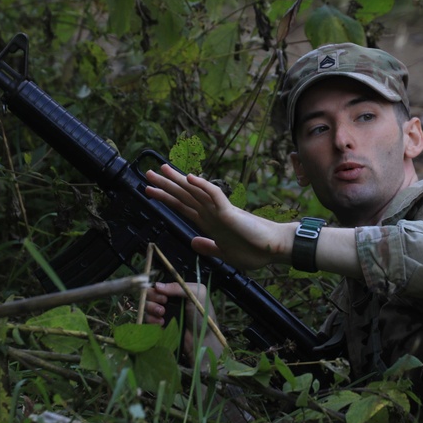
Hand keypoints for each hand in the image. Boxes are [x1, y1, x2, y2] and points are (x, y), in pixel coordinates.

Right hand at [143, 281, 222, 360]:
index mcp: (177, 291)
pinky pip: (146, 319)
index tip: (164, 297)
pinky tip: (161, 323)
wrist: (201, 338)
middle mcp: (168, 301)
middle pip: (150, 294)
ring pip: (146, 306)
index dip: (158, 289)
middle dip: (153, 298)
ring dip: (151, 309)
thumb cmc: (202, 315)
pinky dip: (151, 320)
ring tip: (162, 314)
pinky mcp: (158, 325)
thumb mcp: (196, 295)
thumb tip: (157, 285)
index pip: (160, 286)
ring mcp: (162, 313)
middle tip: (163, 306)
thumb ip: (178, 287)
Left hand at [144, 164, 291, 269]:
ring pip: (195, 192)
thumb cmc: (255, 251)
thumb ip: (209, 247)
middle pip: (184, 196)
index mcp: (209, 223)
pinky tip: (192, 177)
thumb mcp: (225, 253)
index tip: (150, 191)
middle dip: (166, 185)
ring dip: (178, 181)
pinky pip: (215, 196)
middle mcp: (211, 214)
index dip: (166, 198)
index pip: (182, 207)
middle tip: (148, 173)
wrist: (274, 249)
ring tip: (162, 169)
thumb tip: (193, 241)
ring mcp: (220, 211)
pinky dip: (203, 186)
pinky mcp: (230, 213)